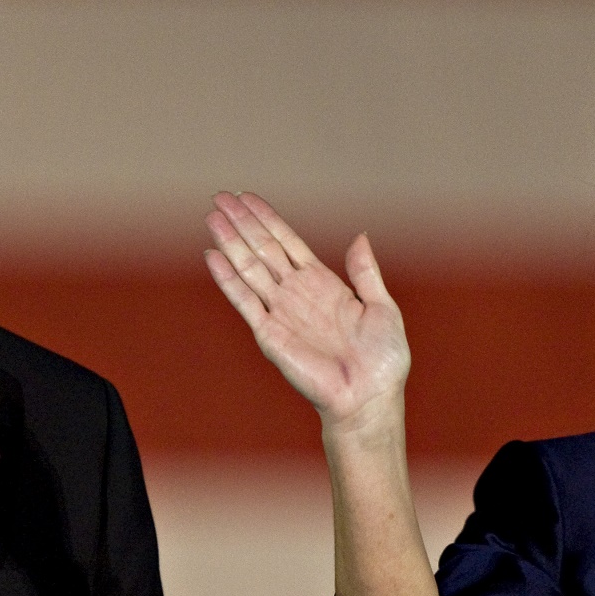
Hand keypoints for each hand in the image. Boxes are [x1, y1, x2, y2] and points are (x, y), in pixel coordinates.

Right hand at [205, 192, 409, 431]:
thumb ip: (366, 273)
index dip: (267, 219)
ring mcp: (280, 312)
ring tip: (212, 217)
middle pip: (262, 249)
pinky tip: (212, 256)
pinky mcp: (269, 334)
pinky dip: (227, 278)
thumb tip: (360, 236)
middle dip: (241, 222)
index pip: (287, 243)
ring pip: (249, 268)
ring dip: (230, 242)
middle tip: (219, 197)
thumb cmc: (382, 361)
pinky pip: (244, 300)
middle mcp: (296, 294)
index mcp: (323, 284)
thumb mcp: (382, 308)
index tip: (247, 198)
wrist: (368, 398)